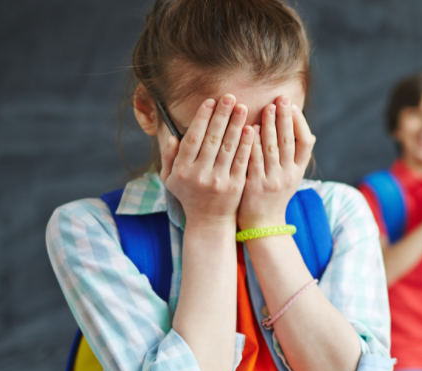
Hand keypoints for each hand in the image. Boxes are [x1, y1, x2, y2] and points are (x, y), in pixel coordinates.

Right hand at [161, 95, 254, 226]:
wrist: (209, 222)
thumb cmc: (189, 195)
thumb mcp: (170, 179)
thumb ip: (169, 157)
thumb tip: (172, 136)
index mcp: (182, 170)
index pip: (192, 138)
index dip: (202, 118)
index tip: (210, 101)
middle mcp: (199, 175)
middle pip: (212, 139)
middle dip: (221, 115)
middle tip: (230, 96)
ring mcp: (218, 181)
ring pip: (228, 147)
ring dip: (236, 125)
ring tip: (242, 107)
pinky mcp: (235, 186)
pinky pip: (242, 160)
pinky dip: (246, 144)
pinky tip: (251, 129)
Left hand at [237, 96, 315, 229]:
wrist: (263, 224)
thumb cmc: (274, 195)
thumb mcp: (290, 177)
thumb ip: (293, 156)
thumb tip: (305, 131)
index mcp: (299, 171)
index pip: (305, 143)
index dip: (300, 123)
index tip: (292, 106)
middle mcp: (289, 175)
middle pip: (289, 141)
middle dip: (285, 118)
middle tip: (281, 98)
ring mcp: (273, 180)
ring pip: (272, 148)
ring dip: (270, 126)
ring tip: (266, 107)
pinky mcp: (256, 185)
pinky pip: (255, 160)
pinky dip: (253, 143)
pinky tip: (249, 129)